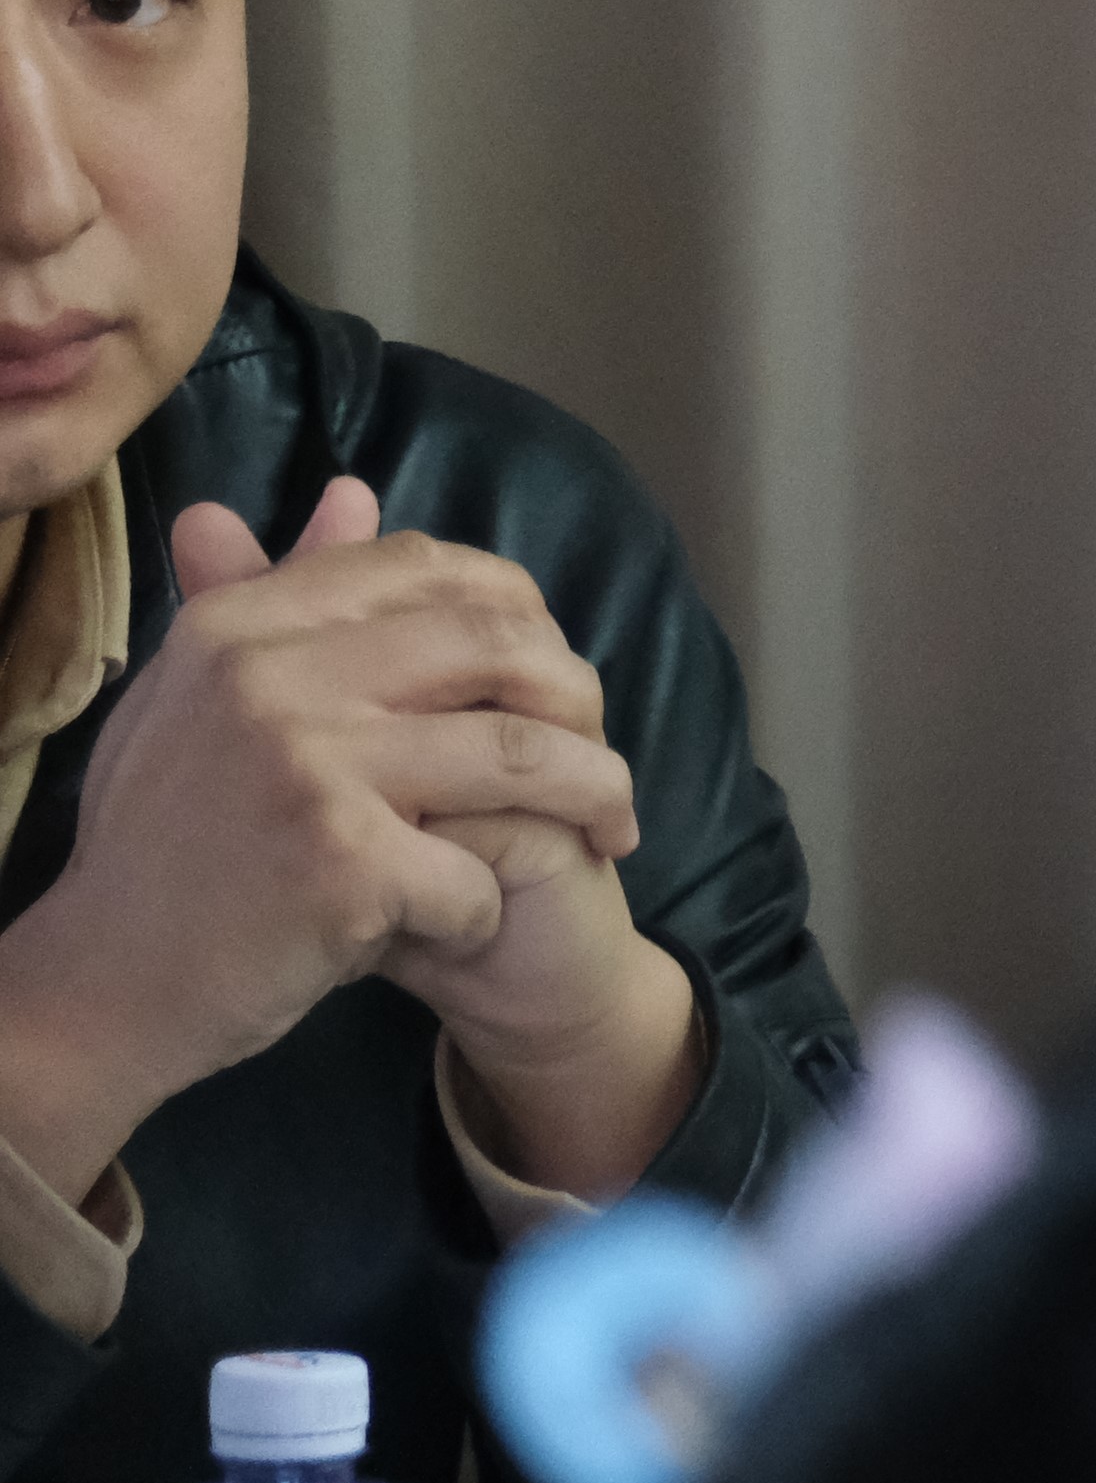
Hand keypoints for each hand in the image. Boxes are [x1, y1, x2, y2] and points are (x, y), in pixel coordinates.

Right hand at [0, 480, 642, 1207]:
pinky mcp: (342, 863)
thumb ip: (285, 591)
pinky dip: (490, 906)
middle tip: (600, 752)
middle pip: (500, 647)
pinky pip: (478, 869)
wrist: (97, 991)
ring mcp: (309, 767)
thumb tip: (355, 491)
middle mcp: (272, 677)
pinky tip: (474, 926)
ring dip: (591, 796)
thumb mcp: (200, 695)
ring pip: (523, 755)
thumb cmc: (164, 842)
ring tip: (612, 831)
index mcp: (240, 626)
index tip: (541, 669)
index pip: (427, 568)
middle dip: (580, 699)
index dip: (516, 609)